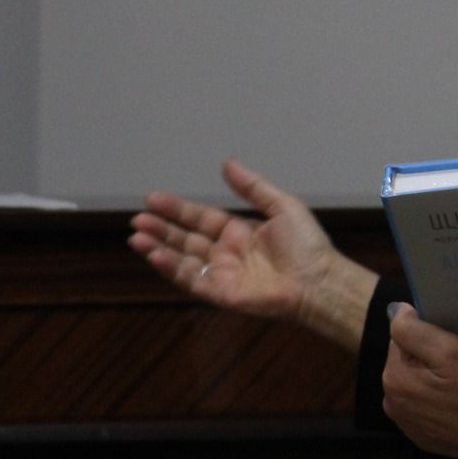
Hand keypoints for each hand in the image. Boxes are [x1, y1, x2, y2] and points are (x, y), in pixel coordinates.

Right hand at [128, 158, 375, 347]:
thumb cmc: (308, 246)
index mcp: (239, 232)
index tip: (152, 198)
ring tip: (137, 237)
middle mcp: (226, 254)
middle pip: (185, 240)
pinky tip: (156, 255)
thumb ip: (252, 187)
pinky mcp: (222, 295)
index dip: (176, 209)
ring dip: (159, 249)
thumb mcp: (282, 206)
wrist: (320, 281)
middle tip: (137, 220)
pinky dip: (172, 269)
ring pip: (182, 261)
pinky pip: (191, 281)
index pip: (199, 218)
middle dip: (160, 230)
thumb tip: (227, 163)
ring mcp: (223, 275)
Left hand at [382, 303, 457, 458]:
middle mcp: (394, 407)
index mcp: (394, 381)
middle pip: (405, 366)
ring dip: (431, 382)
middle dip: (426, 360)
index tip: (450, 347)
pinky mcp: (426, 441)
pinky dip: (438, 404)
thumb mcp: (451, 348)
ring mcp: (410, 427)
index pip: (399, 341)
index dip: (425, 338)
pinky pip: (426, 410)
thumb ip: (413, 328)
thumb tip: (396, 313)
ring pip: (416, 388)